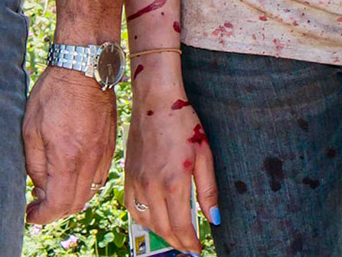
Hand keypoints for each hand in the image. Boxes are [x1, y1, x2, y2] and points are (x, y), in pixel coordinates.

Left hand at [24, 64, 116, 224]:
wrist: (85, 68)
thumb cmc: (54, 93)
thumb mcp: (30, 128)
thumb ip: (34, 163)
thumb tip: (39, 187)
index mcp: (67, 158)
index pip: (58, 204)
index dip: (42, 216)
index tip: (29, 215)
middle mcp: (90, 161)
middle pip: (75, 204)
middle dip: (55, 211)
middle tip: (37, 205)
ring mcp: (103, 154)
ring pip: (89, 193)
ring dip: (70, 199)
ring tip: (51, 190)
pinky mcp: (110, 146)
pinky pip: (98, 177)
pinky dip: (83, 185)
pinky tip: (70, 174)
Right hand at [123, 65, 217, 252]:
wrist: (155, 100)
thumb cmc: (182, 123)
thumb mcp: (204, 155)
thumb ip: (208, 190)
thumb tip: (213, 219)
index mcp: (173, 182)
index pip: (181, 226)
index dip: (190, 242)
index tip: (197, 250)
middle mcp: (151, 185)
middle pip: (163, 228)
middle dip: (177, 242)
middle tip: (188, 247)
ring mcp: (136, 180)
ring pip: (145, 221)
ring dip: (160, 233)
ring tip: (174, 236)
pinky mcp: (127, 174)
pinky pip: (131, 207)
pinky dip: (142, 220)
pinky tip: (153, 220)